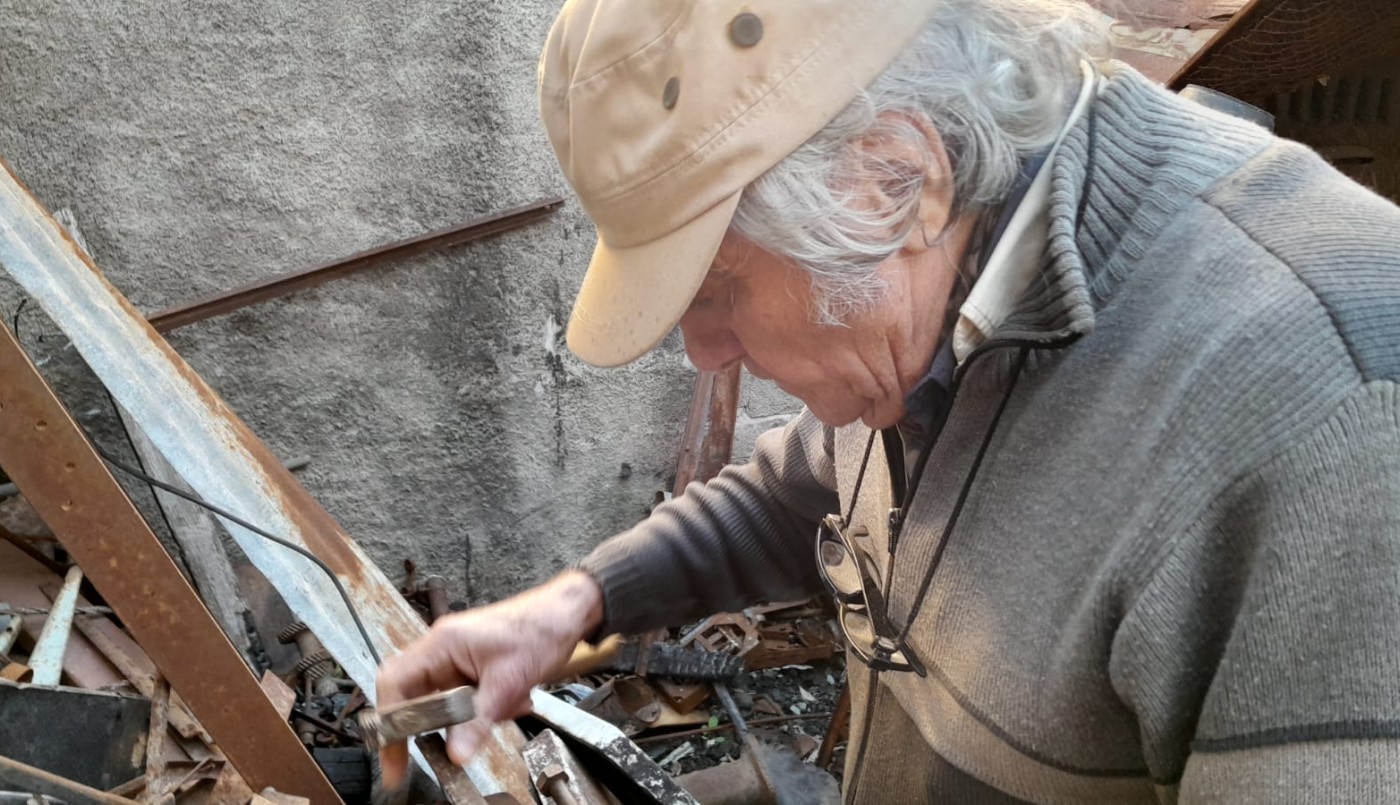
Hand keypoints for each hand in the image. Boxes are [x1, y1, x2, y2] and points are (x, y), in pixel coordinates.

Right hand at [374, 570, 603, 788]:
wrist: (568, 612)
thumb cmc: (541, 628)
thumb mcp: (509, 681)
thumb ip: (478, 719)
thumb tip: (455, 754)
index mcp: (442, 643)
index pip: (395, 683)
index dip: (390, 722)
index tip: (392, 756)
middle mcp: (442, 649)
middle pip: (413, 694)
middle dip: (426, 725)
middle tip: (426, 757)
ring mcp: (457, 658)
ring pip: (443, 702)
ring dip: (467, 717)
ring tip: (508, 706)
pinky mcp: (474, 668)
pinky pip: (465, 699)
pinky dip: (485, 709)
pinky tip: (516, 700)